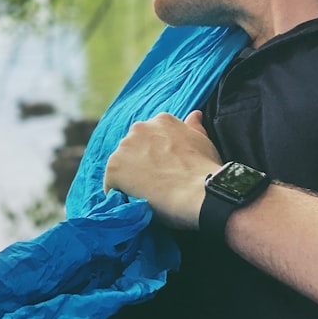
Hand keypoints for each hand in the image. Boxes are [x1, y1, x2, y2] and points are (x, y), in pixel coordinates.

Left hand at [103, 110, 222, 230]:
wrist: (200, 192)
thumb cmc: (206, 170)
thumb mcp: (203, 143)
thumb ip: (194, 127)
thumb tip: (195, 114)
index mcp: (161, 120)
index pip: (149, 138)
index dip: (155, 157)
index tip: (165, 170)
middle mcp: (139, 128)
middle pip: (132, 149)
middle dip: (140, 164)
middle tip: (156, 184)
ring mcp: (124, 148)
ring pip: (121, 166)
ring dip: (129, 179)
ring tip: (147, 196)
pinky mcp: (114, 168)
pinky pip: (112, 185)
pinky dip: (120, 195)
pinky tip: (135, 204)